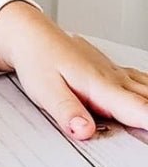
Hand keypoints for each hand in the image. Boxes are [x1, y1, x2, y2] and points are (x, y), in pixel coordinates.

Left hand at [0, 1, 147, 139]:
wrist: (31, 35)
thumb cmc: (37, 60)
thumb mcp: (44, 90)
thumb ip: (66, 112)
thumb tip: (83, 131)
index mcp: (101, 86)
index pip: (137, 109)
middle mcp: (115, 80)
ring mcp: (117, 75)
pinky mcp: (115, 74)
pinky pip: (145, 84)